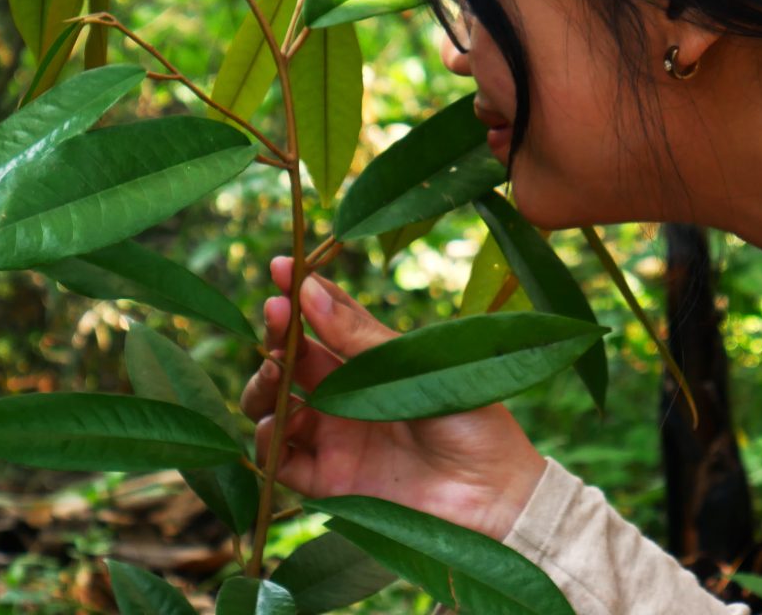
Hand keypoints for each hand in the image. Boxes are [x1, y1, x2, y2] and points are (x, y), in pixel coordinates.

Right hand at [241, 258, 546, 541]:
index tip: (282, 265)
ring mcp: (336, 437)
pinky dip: (268, 444)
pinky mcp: (332, 482)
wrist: (498, 496)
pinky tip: (276, 426)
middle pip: (293, 359)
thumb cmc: (472, 419)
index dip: (301, 290)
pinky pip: (283, 462)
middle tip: (276, 318)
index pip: (327, 316)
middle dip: (277, 336)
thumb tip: (308, 289)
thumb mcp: (419, 368)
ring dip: (264, 386)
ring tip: (274, 372)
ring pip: (276, 406)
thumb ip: (360, 338)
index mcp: (372, 360)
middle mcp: (346, 395)